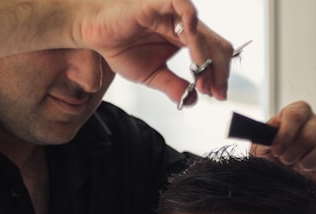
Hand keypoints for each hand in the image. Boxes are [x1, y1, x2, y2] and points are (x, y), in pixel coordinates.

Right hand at [73, 0, 233, 105]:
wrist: (95, 33)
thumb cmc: (121, 47)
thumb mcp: (152, 75)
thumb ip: (173, 86)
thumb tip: (191, 101)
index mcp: (185, 39)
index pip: (214, 55)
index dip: (219, 75)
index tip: (217, 95)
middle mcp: (184, 25)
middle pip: (217, 45)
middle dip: (219, 71)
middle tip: (215, 92)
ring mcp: (175, 13)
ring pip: (204, 33)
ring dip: (206, 59)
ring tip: (202, 80)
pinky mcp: (161, 3)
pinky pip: (184, 8)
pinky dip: (192, 22)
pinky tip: (193, 40)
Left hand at [249, 101, 315, 185]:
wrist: (277, 182)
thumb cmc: (268, 161)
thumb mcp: (259, 147)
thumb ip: (265, 135)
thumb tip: (275, 123)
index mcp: (296, 114)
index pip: (297, 113)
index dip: (286, 132)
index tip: (276, 150)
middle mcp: (315, 124)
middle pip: (314, 128)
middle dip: (296, 149)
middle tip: (285, 161)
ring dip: (312, 159)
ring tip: (300, 168)